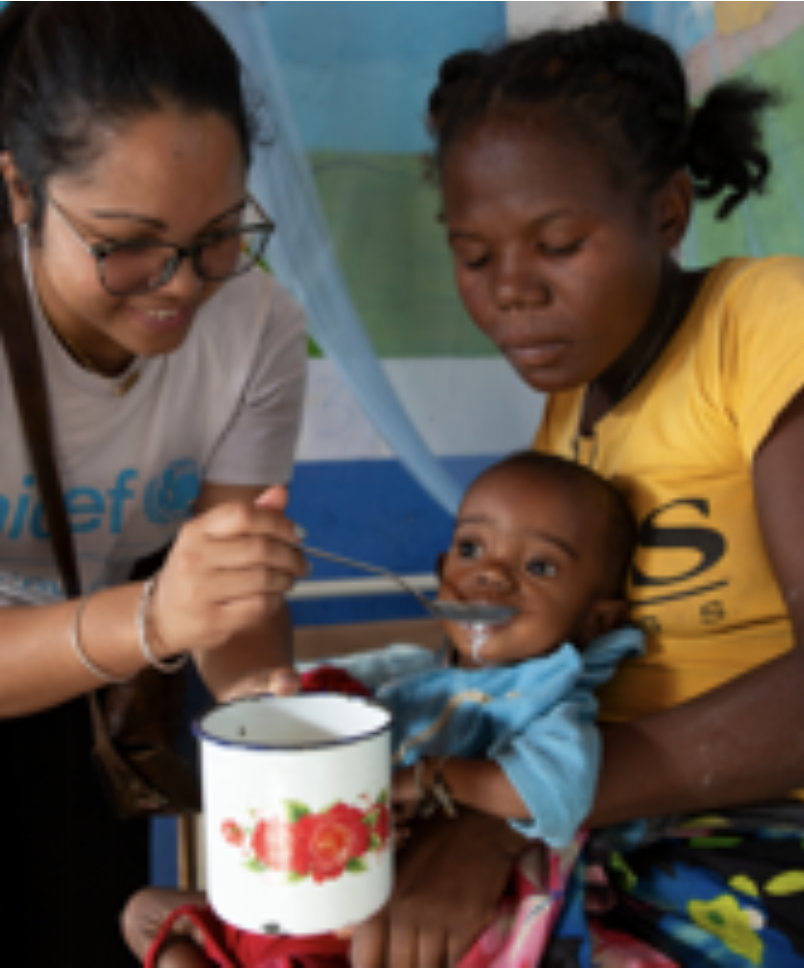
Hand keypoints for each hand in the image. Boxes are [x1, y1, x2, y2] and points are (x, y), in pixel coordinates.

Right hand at [150, 486, 306, 659]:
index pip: (244, 515)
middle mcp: (195, 558)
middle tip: (301, 562)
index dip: (278, 522)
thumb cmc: (196, 572)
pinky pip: (259, 606)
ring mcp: (201, 590)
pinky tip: (273, 597)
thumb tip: (281, 493)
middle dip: (291, 555)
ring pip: (264, 578)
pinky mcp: (212, 620)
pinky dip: (275, 600)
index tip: (296, 534)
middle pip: (260, 548)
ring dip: (286, 579)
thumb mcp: (213, 539)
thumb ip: (249, 516)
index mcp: (195, 531)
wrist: (162, 618)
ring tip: (288, 579)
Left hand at [350, 809, 525, 967]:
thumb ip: (371, 901)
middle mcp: (408, 908)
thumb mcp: (397, 864)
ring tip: (425, 951)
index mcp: (385, 894)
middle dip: (401, 966)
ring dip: (425, 964)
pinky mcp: (468, 921)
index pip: (366, 954)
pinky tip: (446, 948)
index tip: (375, 964)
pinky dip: (448, 959)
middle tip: (404, 959)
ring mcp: (439, 916)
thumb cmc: (434, 841)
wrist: (479, 823)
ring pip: (427, 967)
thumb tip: (342, 932)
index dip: (368, 966)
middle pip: (398, 966)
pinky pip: (453, 959)